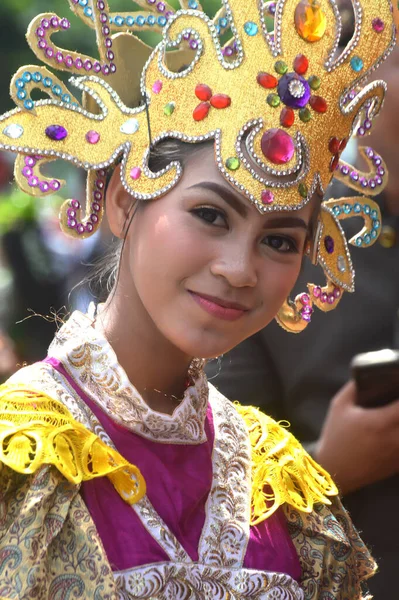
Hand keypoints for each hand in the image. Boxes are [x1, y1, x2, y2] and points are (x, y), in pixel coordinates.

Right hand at [314, 380, 398, 494]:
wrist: (334, 469)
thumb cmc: (336, 436)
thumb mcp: (339, 406)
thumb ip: (354, 388)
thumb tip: (366, 375)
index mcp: (380, 422)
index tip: (398, 384)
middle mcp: (394, 438)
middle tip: (397, 402)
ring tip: (396, 416)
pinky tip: (394, 430)